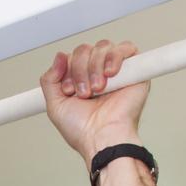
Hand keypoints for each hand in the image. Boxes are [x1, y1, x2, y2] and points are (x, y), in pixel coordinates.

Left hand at [40, 40, 149, 166]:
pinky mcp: (135, 71)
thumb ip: (50, 80)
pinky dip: (114, 58)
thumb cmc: (83, 131)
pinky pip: (126, 48)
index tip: (69, 90)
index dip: (68, 69)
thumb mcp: (55, 106)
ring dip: (95, 67)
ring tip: (97, 89)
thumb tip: (59, 56)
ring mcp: (116, 72)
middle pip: (85, 49)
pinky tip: (110, 74)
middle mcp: (98, 74)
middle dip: (80, 70)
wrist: (102, 138)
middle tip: (84, 93)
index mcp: (81, 80)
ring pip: (102, 47)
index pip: (72, 57)